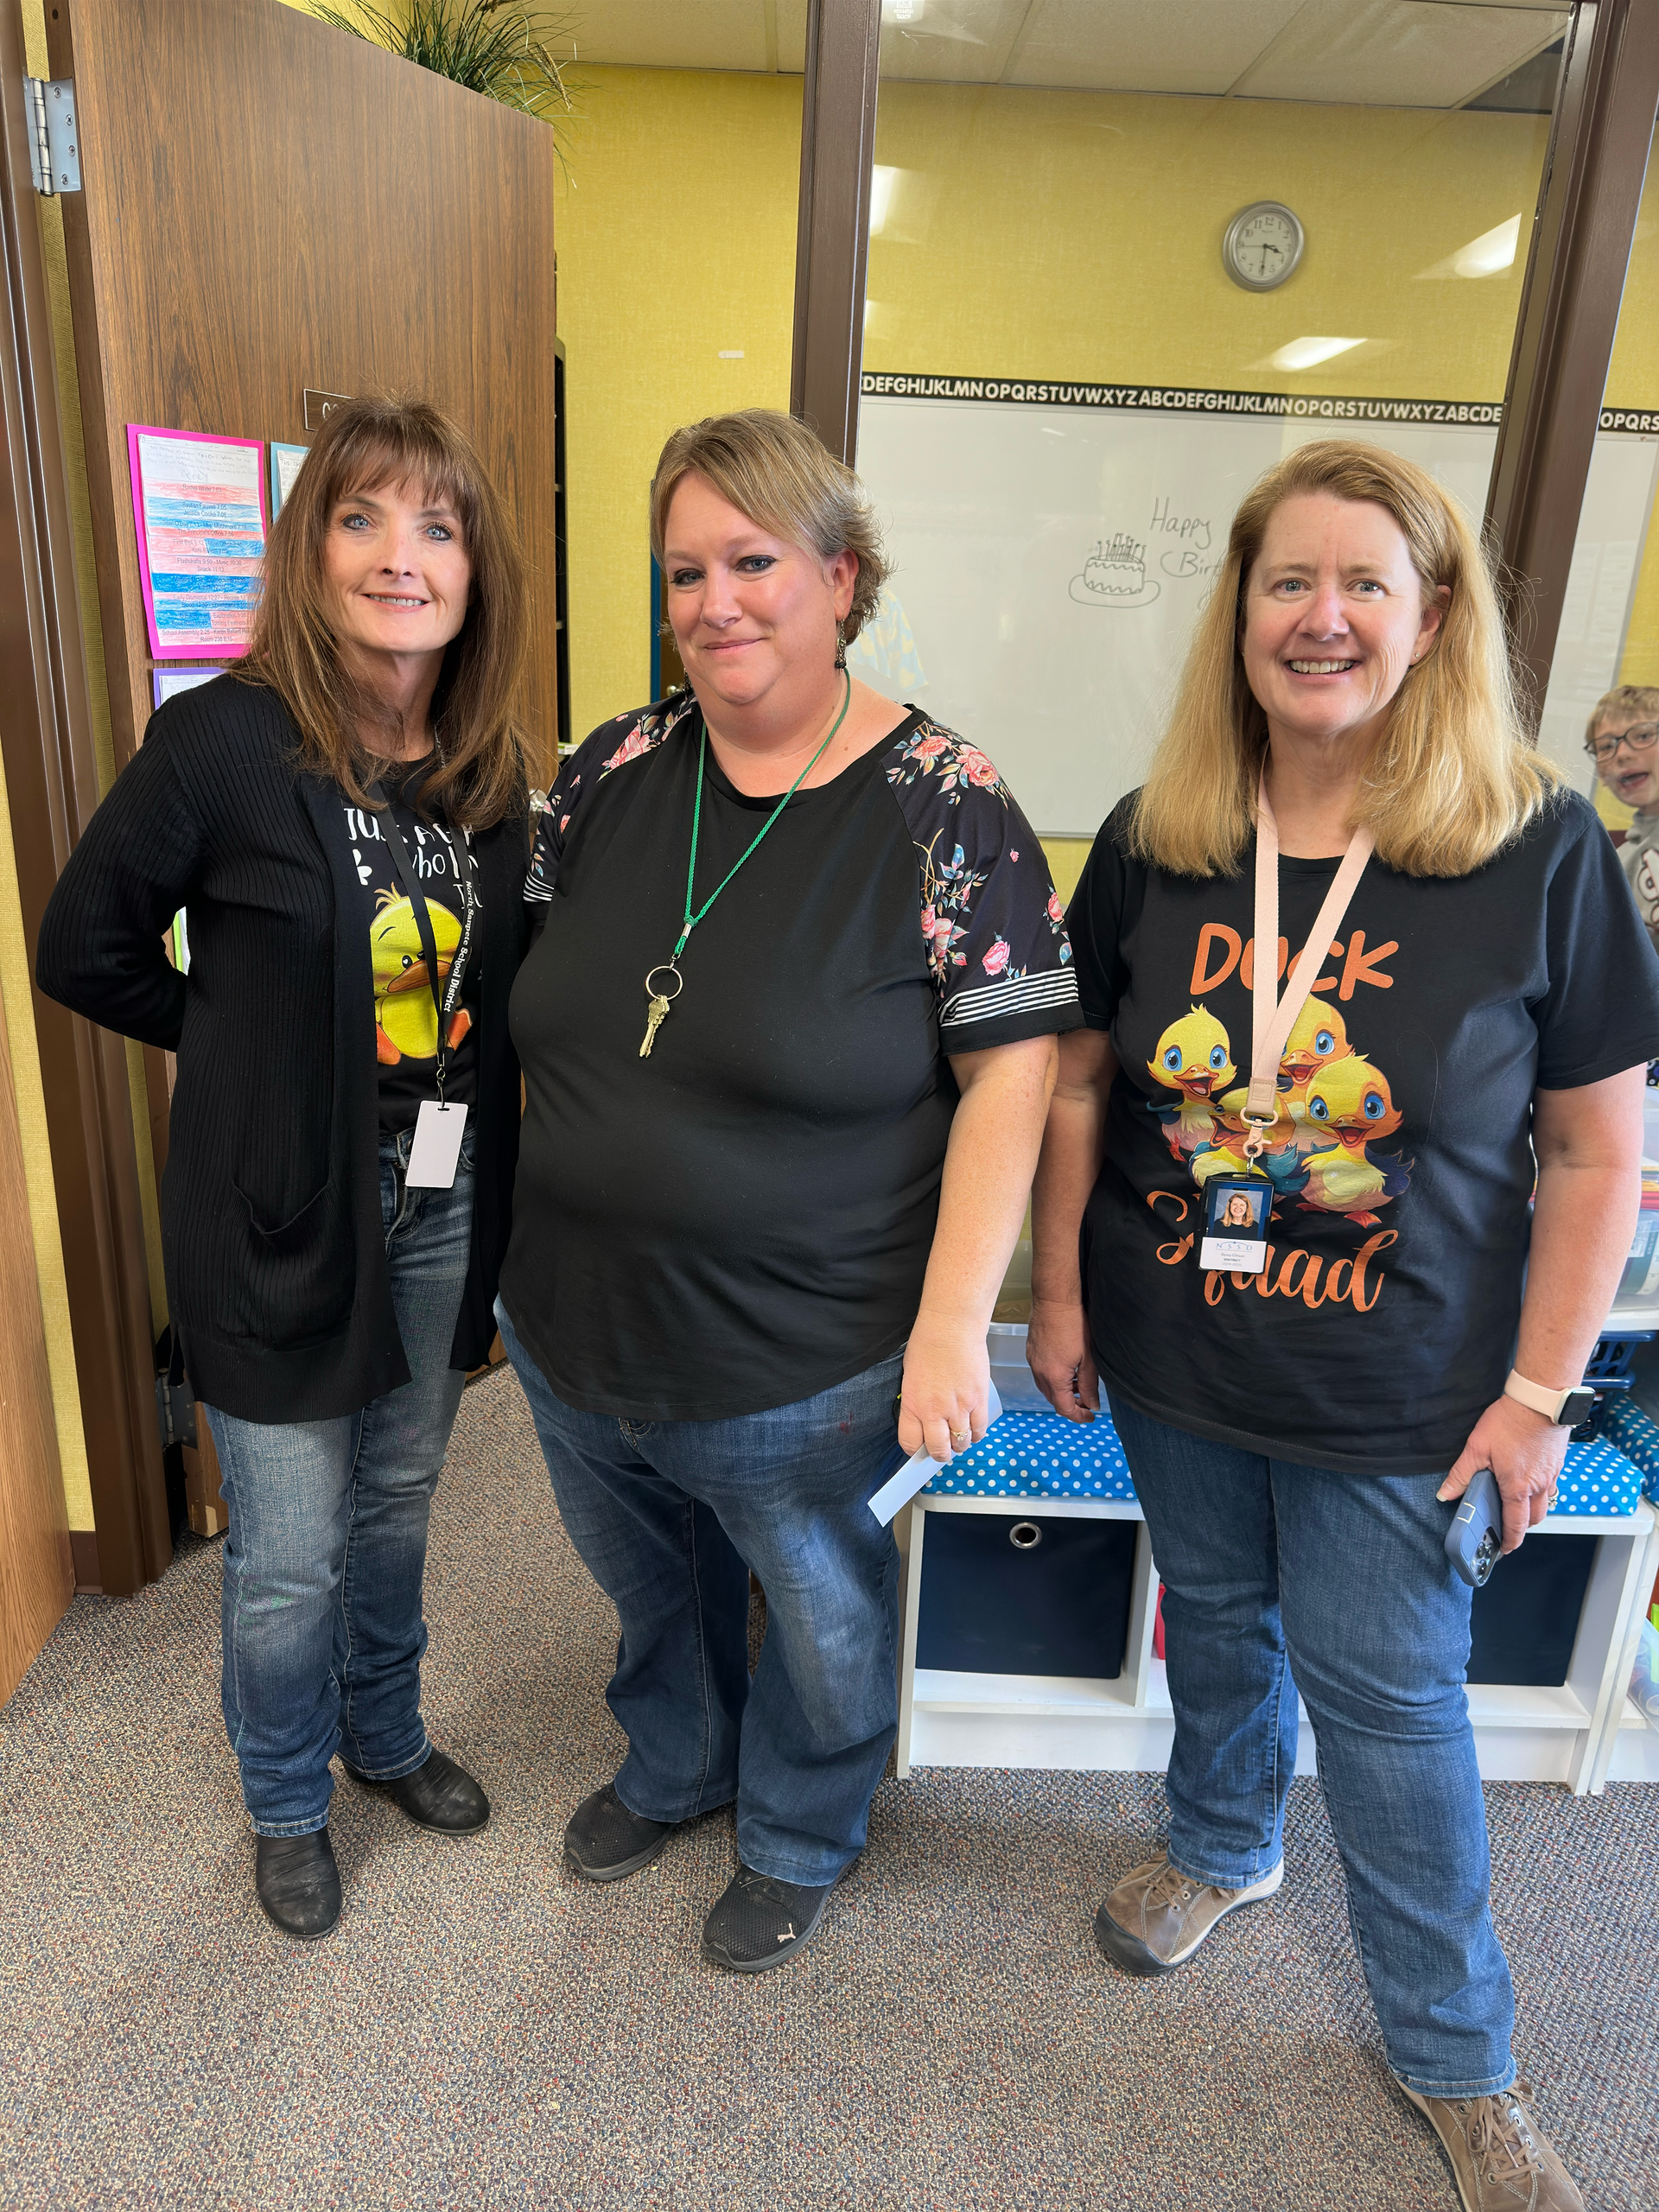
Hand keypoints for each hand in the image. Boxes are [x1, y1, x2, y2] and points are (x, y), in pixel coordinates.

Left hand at [899, 1314, 990, 1463]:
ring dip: (960, 1443)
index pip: (910, 1444)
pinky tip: (972, 1426)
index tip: (920, 1447)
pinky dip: (976, 1433)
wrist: (951, 1327)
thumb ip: (917, 1403)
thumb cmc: (927, 1345)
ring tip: (958, 1434)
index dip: (915, 1450)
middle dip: (940, 1453)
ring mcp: (959, 1408)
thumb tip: (924, 1421)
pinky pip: (980, 1429)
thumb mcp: (910, 1378)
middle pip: (939, 1450)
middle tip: (942, 1447)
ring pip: (962, 1443)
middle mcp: (935, 1411)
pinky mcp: (979, 1400)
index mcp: (913, 1404)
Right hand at [1025, 1296, 1099, 1425]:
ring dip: (1062, 1392)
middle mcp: (1039, 1373)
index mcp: (1054, 1377)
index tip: (1090, 1416)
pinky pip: (1040, 1374)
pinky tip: (1067, 1370)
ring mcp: (1032, 1362)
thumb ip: (1090, 1385)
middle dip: (1071, 1405)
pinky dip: (1054, 1379)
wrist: (1054, 1300)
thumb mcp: (1088, 1358)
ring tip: (1079, 1385)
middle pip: (1053, 1400)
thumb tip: (1092, 1404)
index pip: (1064, 1408)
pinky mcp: (1031, 1352)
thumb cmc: (1074, 1324)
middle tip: (1087, 1402)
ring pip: (1046, 1387)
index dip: (1078, 1416)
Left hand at [1439, 1395, 1569, 1552]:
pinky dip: (1540, 1492)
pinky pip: (1551, 1487)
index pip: (1516, 1525)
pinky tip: (1528, 1481)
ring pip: (1544, 1504)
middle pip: (1534, 1519)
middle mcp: (1538, 1486)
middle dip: (1522, 1528)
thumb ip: (1461, 1474)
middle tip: (1508, 1529)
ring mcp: (1551, 1475)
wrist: (1540, 1400)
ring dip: (1532, 1511)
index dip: (1510, 1540)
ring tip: (1516, 1506)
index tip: (1504, 1548)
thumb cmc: (1509, 1421)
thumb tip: (1445, 1494)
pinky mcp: (1558, 1463)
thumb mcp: (1477, 1447)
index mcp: (1517, 1487)